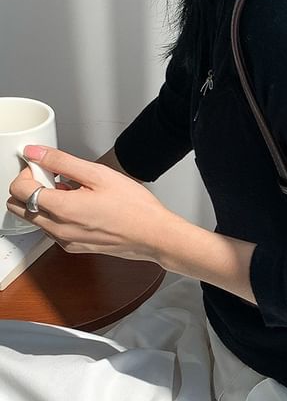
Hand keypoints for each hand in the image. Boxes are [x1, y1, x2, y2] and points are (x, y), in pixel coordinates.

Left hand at [6, 145, 174, 262]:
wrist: (153, 235)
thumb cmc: (134, 207)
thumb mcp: (99, 175)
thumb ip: (62, 162)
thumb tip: (36, 153)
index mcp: (61, 209)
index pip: (18, 189)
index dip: (27, 172)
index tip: (43, 166)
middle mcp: (57, 229)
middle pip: (18, 207)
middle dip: (29, 188)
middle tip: (54, 178)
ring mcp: (65, 241)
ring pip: (35, 218)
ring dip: (44, 203)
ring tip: (74, 192)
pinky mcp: (74, 247)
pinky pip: (53, 229)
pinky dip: (58, 216)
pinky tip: (82, 207)